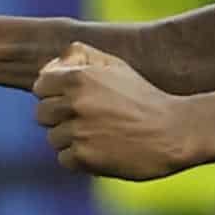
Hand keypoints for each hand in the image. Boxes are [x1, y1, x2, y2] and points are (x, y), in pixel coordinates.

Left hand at [33, 43, 194, 181]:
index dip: (53, 93)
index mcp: (80, 77)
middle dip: (59, 117)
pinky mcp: (85, 157)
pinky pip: (64, 158)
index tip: (70, 100)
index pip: (40, 86)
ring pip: (53, 138)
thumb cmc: (144, 96)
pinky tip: (103, 150)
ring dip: (71, 139)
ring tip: (100, 134)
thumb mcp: (116, 66)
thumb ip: (82, 56)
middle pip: (42, 114)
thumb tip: (53, 64)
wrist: (173, 131)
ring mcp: (79, 131)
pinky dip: (80, 158)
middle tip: (87, 119)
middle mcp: (75, 103)